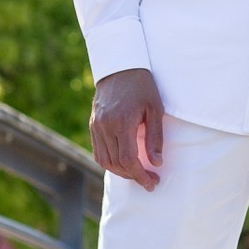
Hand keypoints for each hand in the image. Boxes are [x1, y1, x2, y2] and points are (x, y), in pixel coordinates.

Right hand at [90, 68, 164, 190]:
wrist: (120, 66)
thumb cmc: (142, 86)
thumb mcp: (155, 109)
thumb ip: (155, 137)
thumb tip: (156, 163)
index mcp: (121, 122)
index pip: (128, 159)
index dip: (140, 175)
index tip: (152, 182)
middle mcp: (105, 126)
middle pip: (116, 164)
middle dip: (133, 176)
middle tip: (150, 180)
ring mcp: (96, 126)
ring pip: (104, 160)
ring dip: (121, 172)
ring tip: (138, 173)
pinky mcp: (93, 125)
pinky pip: (98, 151)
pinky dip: (110, 162)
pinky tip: (124, 163)